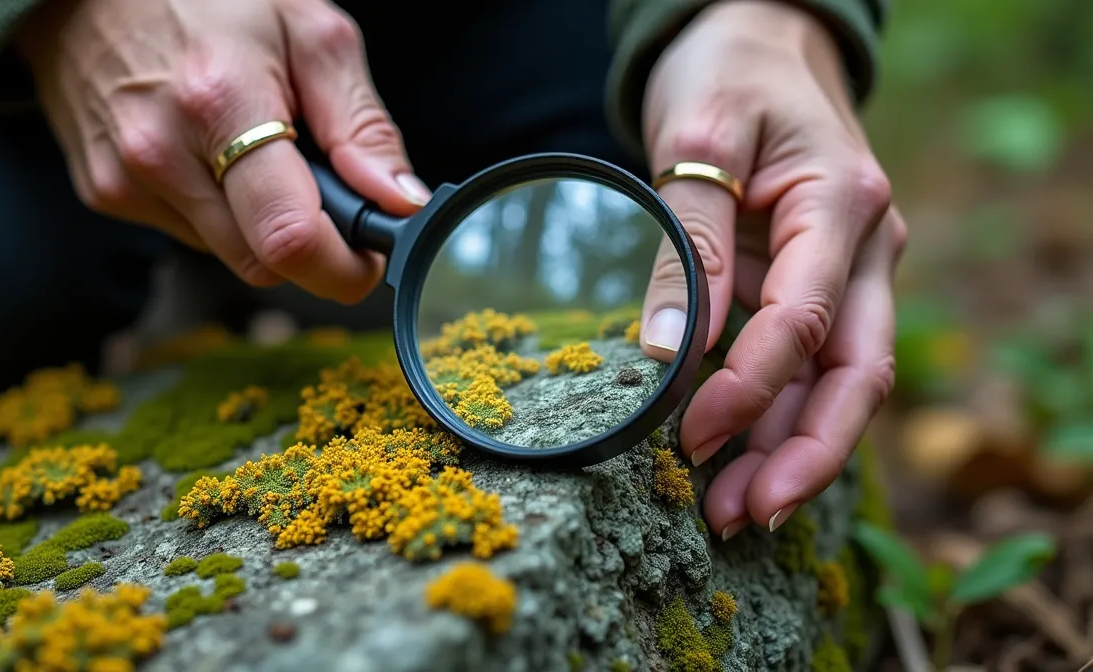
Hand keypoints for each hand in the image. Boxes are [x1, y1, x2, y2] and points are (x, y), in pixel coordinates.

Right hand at [15, 0, 430, 302]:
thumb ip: (362, 124)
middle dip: (308, 245)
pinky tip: (209, 154)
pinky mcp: (104, 194)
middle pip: (263, 264)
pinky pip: (190, 235)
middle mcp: (161, 155)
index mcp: (219, 105)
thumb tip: (399, 200)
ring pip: (228, 256)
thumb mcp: (308, 33)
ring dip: (259, 224)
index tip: (369, 256)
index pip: (290, 239)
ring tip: (254, 151)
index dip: (344, 267)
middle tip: (323, 190)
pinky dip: (217, 211)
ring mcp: (124, 181)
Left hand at [638, 0, 906, 536]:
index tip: (689, 434)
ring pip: (837, 382)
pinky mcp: (819, 284)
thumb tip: (668, 352)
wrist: (755, 43)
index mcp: (844, 204)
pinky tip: (737, 460)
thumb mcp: (696, 139)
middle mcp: (865, 247)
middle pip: (855, 374)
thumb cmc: (727, 77)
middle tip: (740, 515)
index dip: (750, 388)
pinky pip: (810, 364)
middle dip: (803, 456)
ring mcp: (849, 270)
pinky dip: (778, 416)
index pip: (807, 320)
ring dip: (789, 451)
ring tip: (727, 510)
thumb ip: (690, 242)